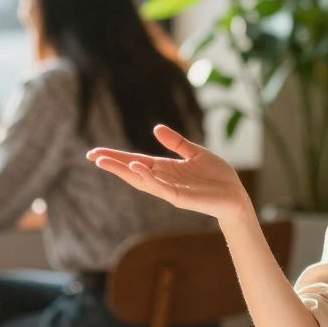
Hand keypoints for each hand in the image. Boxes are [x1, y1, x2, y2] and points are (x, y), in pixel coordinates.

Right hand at [87, 124, 251, 221]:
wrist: (236, 196)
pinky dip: (147, 178)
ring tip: (105, 161)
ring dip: (123, 170)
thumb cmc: (217, 176)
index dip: (116, 156)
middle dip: (112, 163)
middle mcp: (164, 179)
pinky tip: (136, 167)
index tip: (95, 152)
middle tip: (91, 156)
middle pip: (132, 170)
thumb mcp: (195, 152)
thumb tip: (155, 129)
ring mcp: (170, 189)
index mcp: (166, 168)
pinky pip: (160, 187)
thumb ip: (177, 142)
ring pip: (141, 180)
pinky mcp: (180, 197)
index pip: (136, 160)